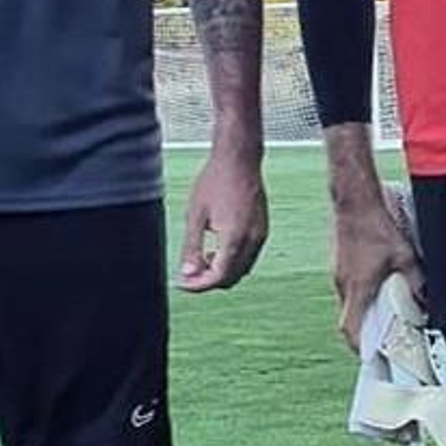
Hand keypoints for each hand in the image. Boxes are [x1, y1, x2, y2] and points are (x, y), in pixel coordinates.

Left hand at [178, 143, 267, 292]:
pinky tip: (217, 248)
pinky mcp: (263, 229)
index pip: (218, 277)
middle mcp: (252, 240)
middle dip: (210, 280)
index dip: (199, 285)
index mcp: (234, 238)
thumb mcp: (196, 216)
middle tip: (189, 274)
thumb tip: (187, 272)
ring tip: (201, 259)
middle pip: (232, 277)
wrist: (239, 159)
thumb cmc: (216, 181)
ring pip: (242, 269)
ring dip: (222, 271)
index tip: (183, 283)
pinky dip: (233, 260)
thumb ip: (192, 247)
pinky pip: (249, 256)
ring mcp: (260, 235)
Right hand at [333, 194, 421, 349]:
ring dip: (363, 310)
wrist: (354, 200)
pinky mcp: (338, 262)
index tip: (369, 357)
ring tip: (382, 313)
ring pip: (349, 301)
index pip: (350, 329)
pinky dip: (361, 293)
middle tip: (381, 339)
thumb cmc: (376, 226)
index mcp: (357, 288)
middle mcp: (343, 284)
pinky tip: (376, 285)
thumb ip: (416, 281)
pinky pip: (348, 285)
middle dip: (364, 332)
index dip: (359, 347)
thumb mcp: (405, 256)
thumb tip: (426, 302)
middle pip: (349, 318)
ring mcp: (337, 272)